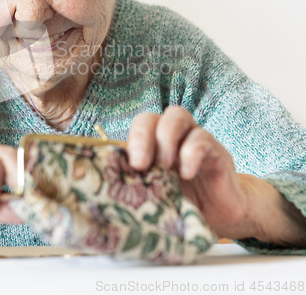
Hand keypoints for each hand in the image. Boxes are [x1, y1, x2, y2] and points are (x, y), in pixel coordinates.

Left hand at [127, 106, 255, 239]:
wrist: (221, 216)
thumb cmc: (182, 203)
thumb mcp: (155, 195)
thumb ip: (137, 186)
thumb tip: (112, 186)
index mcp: (151, 146)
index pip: (134, 130)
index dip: (130, 141)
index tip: (128, 165)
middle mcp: (171, 137)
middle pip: (152, 117)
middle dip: (142, 136)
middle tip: (140, 164)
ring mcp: (193, 139)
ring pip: (177, 116)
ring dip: (166, 137)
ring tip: (164, 166)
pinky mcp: (216, 151)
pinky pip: (203, 138)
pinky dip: (192, 153)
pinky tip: (187, 174)